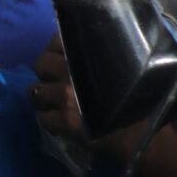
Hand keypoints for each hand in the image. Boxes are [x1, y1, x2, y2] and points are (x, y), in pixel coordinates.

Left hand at [28, 33, 138, 161]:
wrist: (140, 135)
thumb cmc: (132, 102)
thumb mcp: (117, 71)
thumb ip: (94, 60)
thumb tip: (71, 53)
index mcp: (88, 57)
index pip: (56, 41)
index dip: (54, 51)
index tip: (60, 59)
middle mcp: (72, 73)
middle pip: (41, 65)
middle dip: (46, 74)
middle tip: (57, 84)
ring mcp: (66, 97)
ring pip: (35, 92)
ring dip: (43, 99)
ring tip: (55, 105)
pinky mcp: (63, 121)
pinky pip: (42, 117)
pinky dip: (49, 120)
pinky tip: (60, 123)